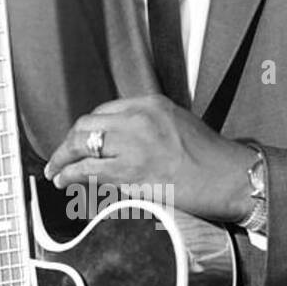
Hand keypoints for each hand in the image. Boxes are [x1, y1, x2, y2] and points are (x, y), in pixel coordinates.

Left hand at [43, 94, 254, 222]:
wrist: (231, 177)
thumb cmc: (211, 159)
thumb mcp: (179, 124)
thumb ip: (149, 126)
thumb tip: (121, 143)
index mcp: (152, 104)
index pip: (105, 110)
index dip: (87, 129)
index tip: (80, 141)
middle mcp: (139, 119)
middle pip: (87, 124)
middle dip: (68, 142)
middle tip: (59, 157)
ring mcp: (135, 144)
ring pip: (83, 146)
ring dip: (62, 160)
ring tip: (55, 172)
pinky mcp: (132, 171)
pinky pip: (90, 171)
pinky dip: (71, 175)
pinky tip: (64, 181)